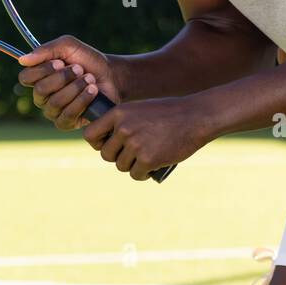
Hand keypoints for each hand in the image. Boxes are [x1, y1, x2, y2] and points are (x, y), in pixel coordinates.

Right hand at [17, 37, 119, 129]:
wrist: (111, 75)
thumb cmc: (87, 60)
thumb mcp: (68, 46)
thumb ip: (45, 50)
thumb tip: (22, 60)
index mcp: (38, 78)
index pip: (26, 77)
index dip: (42, 70)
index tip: (60, 62)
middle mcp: (42, 97)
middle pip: (40, 90)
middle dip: (63, 78)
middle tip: (79, 69)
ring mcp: (53, 111)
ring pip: (54, 103)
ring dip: (75, 88)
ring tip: (90, 79)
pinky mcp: (66, 123)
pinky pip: (67, 115)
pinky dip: (82, 100)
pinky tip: (92, 91)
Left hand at [83, 96, 207, 180]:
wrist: (195, 117)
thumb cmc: (169, 113)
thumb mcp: (140, 109)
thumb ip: (123, 122)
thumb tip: (107, 143)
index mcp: (118, 113)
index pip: (90, 134)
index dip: (97, 143)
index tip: (107, 145)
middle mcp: (123, 128)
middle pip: (106, 155)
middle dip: (117, 157)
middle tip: (132, 154)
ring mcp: (135, 144)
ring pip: (121, 166)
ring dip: (131, 166)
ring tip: (145, 158)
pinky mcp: (148, 159)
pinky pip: (136, 174)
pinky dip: (143, 174)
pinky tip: (151, 168)